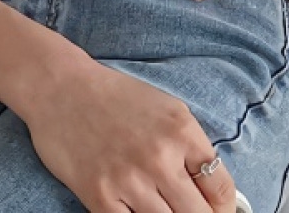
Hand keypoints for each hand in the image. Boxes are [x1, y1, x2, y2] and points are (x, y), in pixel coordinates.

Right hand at [25, 57, 238, 211]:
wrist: (61, 87)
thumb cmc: (115, 97)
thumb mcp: (166, 109)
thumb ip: (190, 147)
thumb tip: (211, 189)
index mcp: (182, 131)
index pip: (222, 189)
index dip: (226, 209)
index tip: (219, 212)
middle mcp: (160, 156)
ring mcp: (130, 180)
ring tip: (165, 210)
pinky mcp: (100, 197)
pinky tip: (137, 211)